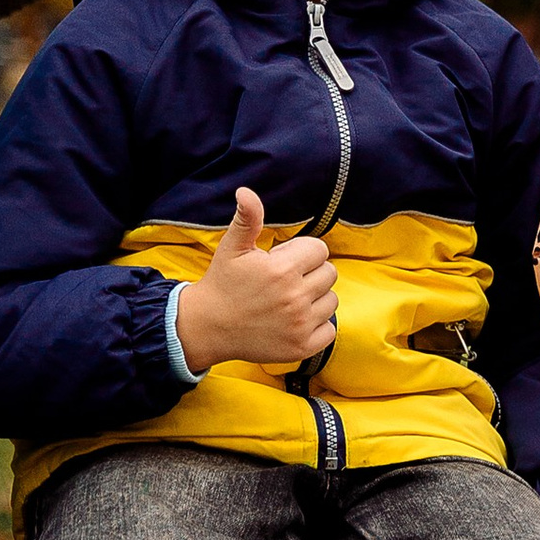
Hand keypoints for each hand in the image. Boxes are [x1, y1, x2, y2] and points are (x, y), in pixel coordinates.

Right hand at [175, 188, 337, 371]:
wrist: (208, 327)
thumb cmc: (222, 283)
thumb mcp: (232, 247)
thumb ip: (247, 218)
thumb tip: (246, 191)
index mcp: (282, 270)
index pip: (319, 250)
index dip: (303, 252)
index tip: (284, 261)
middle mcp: (294, 298)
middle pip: (329, 273)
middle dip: (310, 273)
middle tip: (285, 281)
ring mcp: (300, 325)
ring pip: (331, 300)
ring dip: (316, 298)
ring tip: (289, 300)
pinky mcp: (301, 347)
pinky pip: (329, 329)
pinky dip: (317, 325)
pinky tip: (295, 321)